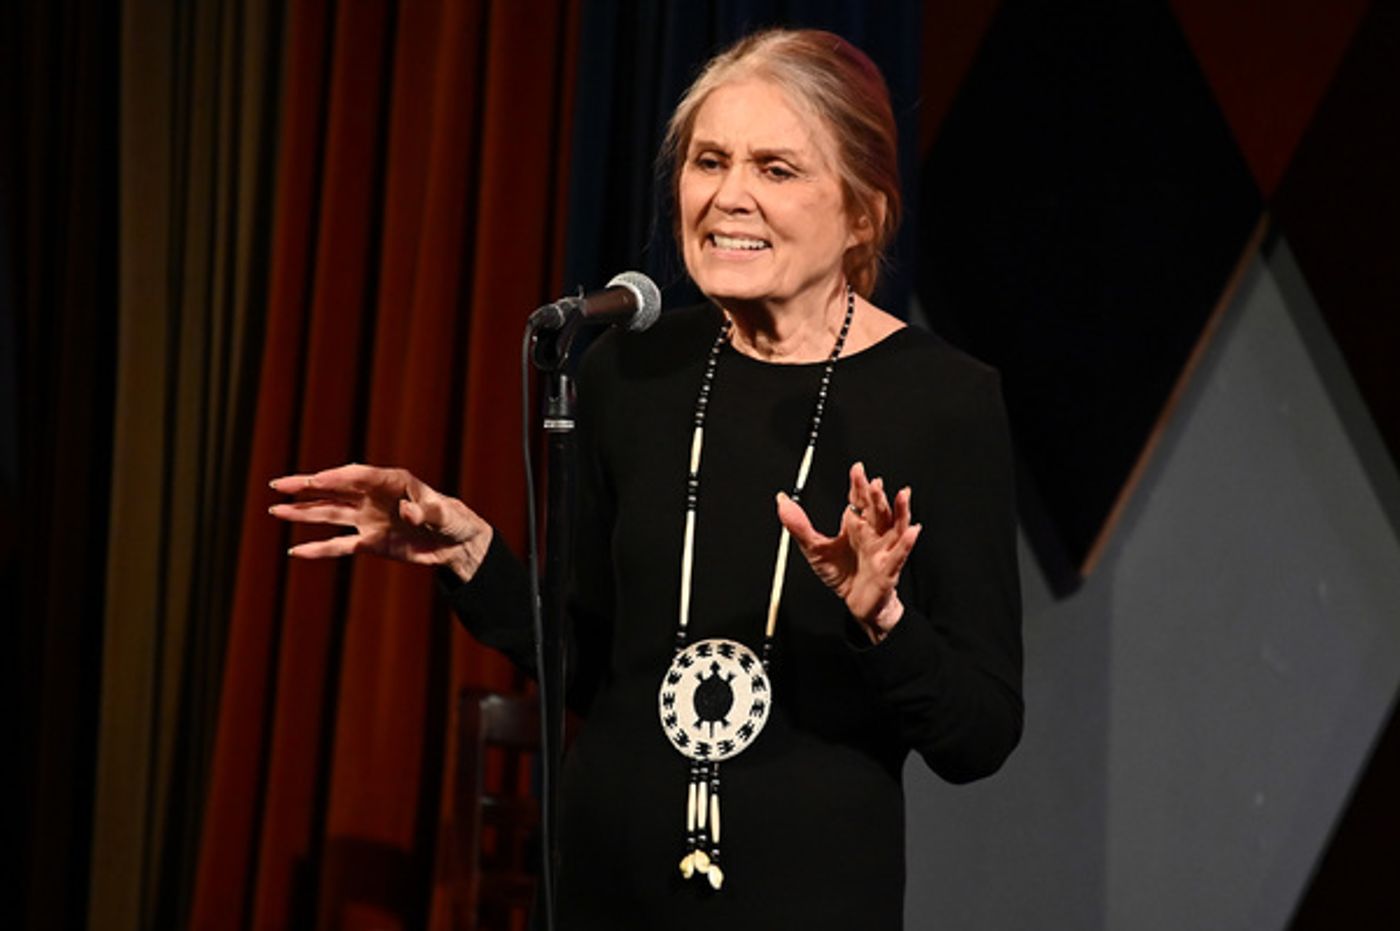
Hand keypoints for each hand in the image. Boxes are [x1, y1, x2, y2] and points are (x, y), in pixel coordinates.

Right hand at [267, 463, 491, 582]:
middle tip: (278, 485)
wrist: (458, 544)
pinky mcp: (370, 543)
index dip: (337, 477)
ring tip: (275, 509)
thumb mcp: (445, 514)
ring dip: (303, 513)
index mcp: (393, 481)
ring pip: (330, 514)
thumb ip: (425, 512)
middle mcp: (374, 497)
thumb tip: (407, 513)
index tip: (316, 480)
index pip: (359, 475)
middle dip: (307, 487)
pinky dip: (318, 549)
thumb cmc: (455, 520)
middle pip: (335, 490)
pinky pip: (339, 546)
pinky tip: (295, 551)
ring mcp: (369, 519)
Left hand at [775, 461, 921, 641]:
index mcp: (856, 524)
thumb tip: (782, 500)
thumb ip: (799, 525)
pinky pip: (900, 554)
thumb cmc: (842, 574)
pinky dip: (906, 542)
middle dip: (876, 495)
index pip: (859, 499)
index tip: (857, 469)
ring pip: (895, 526)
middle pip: (877, 509)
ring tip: (902, 495)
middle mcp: (873, 532)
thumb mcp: (814, 549)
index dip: (858, 484)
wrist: (856, 603)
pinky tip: (912, 531)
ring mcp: (883, 549)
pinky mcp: (889, 568)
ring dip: (899, 510)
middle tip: (873, 482)